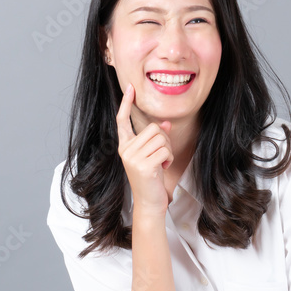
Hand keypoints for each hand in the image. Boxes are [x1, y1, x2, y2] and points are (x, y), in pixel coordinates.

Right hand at [116, 83, 172, 215]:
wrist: (149, 201)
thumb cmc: (151, 178)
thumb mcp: (153, 155)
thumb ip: (157, 138)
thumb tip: (165, 124)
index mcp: (124, 146)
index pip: (122, 120)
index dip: (126, 104)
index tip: (130, 88)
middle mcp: (125, 150)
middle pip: (153, 128)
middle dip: (164, 140)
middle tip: (161, 156)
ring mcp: (132, 157)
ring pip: (161, 138)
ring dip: (168, 150)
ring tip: (161, 163)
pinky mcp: (143, 165)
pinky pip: (165, 150)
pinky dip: (169, 158)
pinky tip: (162, 168)